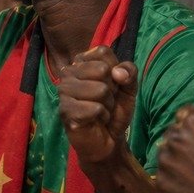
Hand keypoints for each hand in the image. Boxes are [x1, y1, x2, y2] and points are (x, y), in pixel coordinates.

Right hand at [58, 45, 137, 165]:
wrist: (109, 139)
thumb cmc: (115, 110)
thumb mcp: (129, 87)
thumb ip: (129, 72)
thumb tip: (117, 73)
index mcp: (81, 61)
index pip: (103, 52)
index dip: (116, 71)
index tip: (112, 84)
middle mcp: (68, 72)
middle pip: (102, 70)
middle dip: (112, 90)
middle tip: (105, 101)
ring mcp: (64, 91)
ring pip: (100, 89)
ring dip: (107, 105)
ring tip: (100, 111)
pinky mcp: (65, 110)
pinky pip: (95, 108)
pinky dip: (101, 117)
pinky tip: (94, 121)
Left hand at [154, 105, 193, 192]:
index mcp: (193, 122)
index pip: (185, 115)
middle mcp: (174, 138)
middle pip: (174, 134)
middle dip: (184, 141)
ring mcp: (165, 161)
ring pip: (166, 154)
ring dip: (176, 160)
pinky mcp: (161, 183)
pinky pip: (163, 176)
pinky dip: (173, 180)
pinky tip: (190, 187)